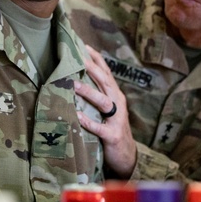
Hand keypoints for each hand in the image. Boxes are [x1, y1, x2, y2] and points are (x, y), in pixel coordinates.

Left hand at [74, 46, 136, 178]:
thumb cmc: (111, 129)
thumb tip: (75, 77)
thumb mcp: (107, 109)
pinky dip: (88, 121)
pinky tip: (77, 115)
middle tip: (76, 57)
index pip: (106, 72)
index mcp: (115, 95)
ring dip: (88, 92)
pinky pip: (99, 127)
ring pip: (103, 101)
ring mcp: (116, 119)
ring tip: (73, 84)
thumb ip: (96, 94)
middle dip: (91, 68)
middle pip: (105, 81)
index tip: (82, 45)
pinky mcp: (112, 136)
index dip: (96, 58)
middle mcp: (118, 103)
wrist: (127, 157)